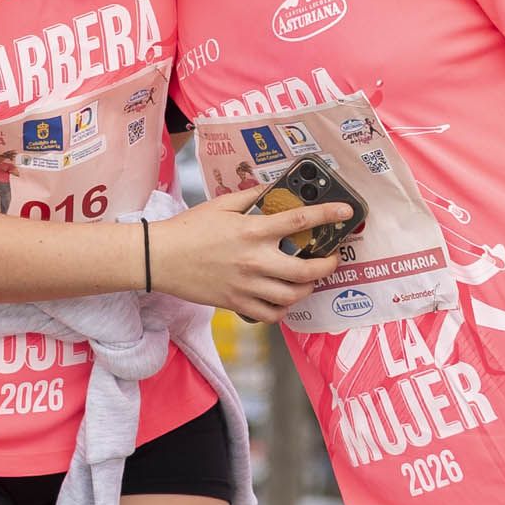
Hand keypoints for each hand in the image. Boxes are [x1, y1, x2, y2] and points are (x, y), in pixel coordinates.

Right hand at [146, 192, 347, 325]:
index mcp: (253, 231)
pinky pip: (270, 314)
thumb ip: (252, 197)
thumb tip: (274, 190)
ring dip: (308, 288)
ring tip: (309, 280)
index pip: (301, 221)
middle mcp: (255, 260)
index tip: (345, 212)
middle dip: (327, 265)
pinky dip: (282, 309)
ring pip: (292, 296)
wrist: (159, 258)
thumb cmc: (188, 229)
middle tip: (331, 258)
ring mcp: (246, 285)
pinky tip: (283, 299)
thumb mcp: (221, 205)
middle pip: (306, 270)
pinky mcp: (236, 303)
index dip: (328, 214)